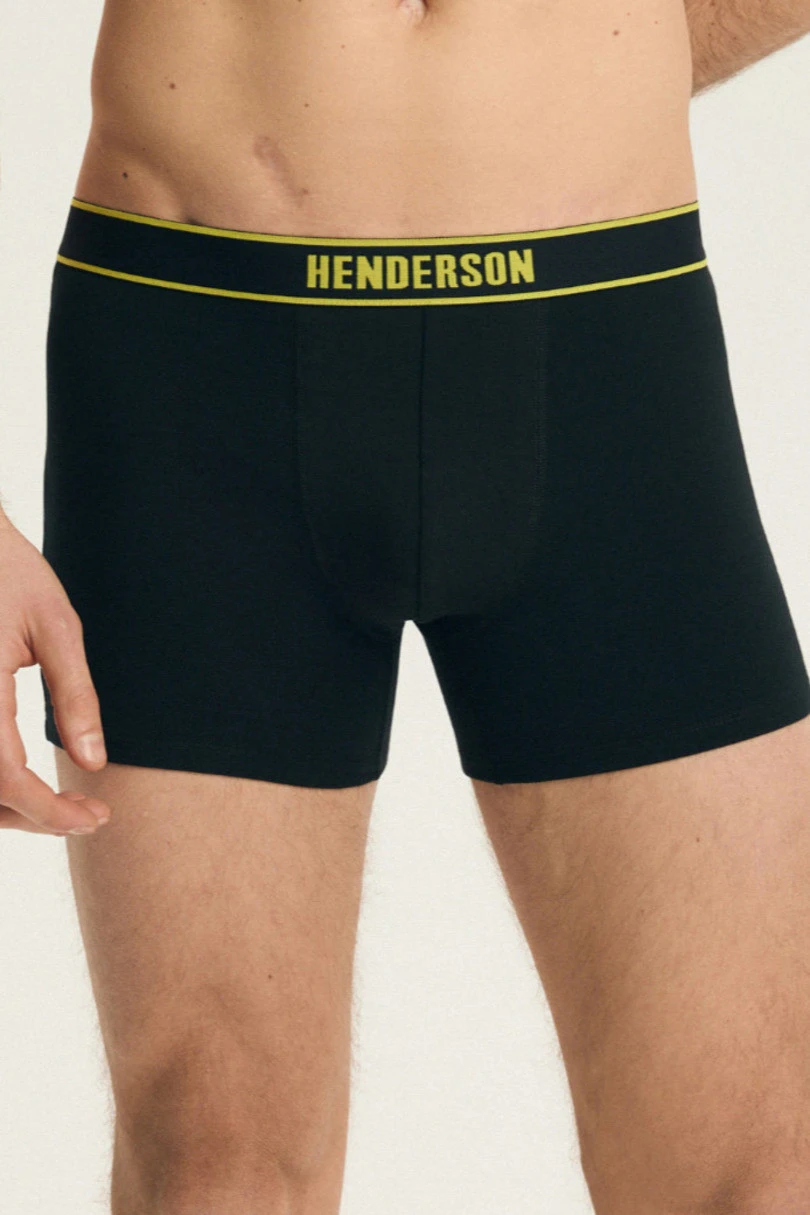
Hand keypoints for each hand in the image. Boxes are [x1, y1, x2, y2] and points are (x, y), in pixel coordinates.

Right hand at [0, 513, 111, 834]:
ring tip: (64, 805)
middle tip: (90, 816)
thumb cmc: (12, 572)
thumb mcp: (57, 626)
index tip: (95, 818)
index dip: (49, 811)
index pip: (6, 776)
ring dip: (8, 808)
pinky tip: (28, 783)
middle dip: (34, 817)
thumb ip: (76, 695)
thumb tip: (94, 762)